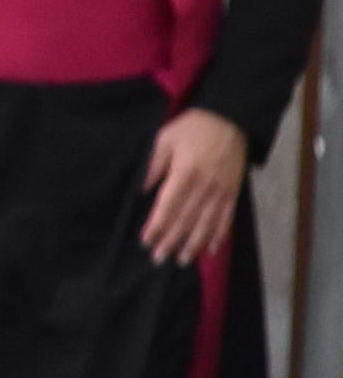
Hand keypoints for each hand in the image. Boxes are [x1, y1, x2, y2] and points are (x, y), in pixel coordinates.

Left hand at [143, 109, 246, 266]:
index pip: (167, 207)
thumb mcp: (165, 139)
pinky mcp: (233, 191)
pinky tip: (210, 248)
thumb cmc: (192, 127)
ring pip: (206, 223)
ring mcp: (221, 190)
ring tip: (182, 260)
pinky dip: (218, 234)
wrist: (230, 117)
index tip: (146, 241)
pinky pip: (226, 217)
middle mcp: (204, 186)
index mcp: (184, 173)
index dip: (157, 226)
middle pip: (186, 219)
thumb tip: (143, 190)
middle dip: (171, 240)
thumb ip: (154, 166)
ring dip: (194, 244)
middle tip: (159, 258)